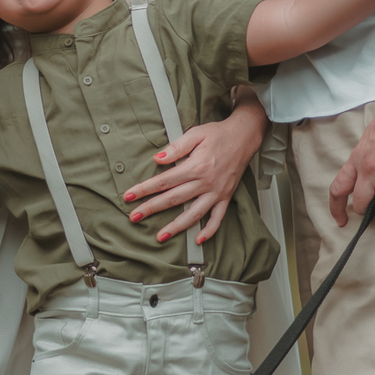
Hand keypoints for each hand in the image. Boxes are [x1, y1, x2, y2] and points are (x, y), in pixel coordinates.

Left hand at [123, 97, 268, 244]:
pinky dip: (209, 230)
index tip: (129, 196)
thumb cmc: (218, 134)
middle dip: (152, 209)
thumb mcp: (195, 134)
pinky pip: (218, 217)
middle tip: (134, 217)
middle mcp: (206, 182)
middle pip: (174, 199)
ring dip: (176, 227)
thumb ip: (176, 148)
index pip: (164, 181)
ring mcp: (216, 192)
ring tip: (161, 236)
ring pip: (194, 214)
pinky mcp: (226, 196)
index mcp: (196, 166)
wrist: (244, 136)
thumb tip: (157, 159)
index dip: (144, 189)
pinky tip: (198, 240)